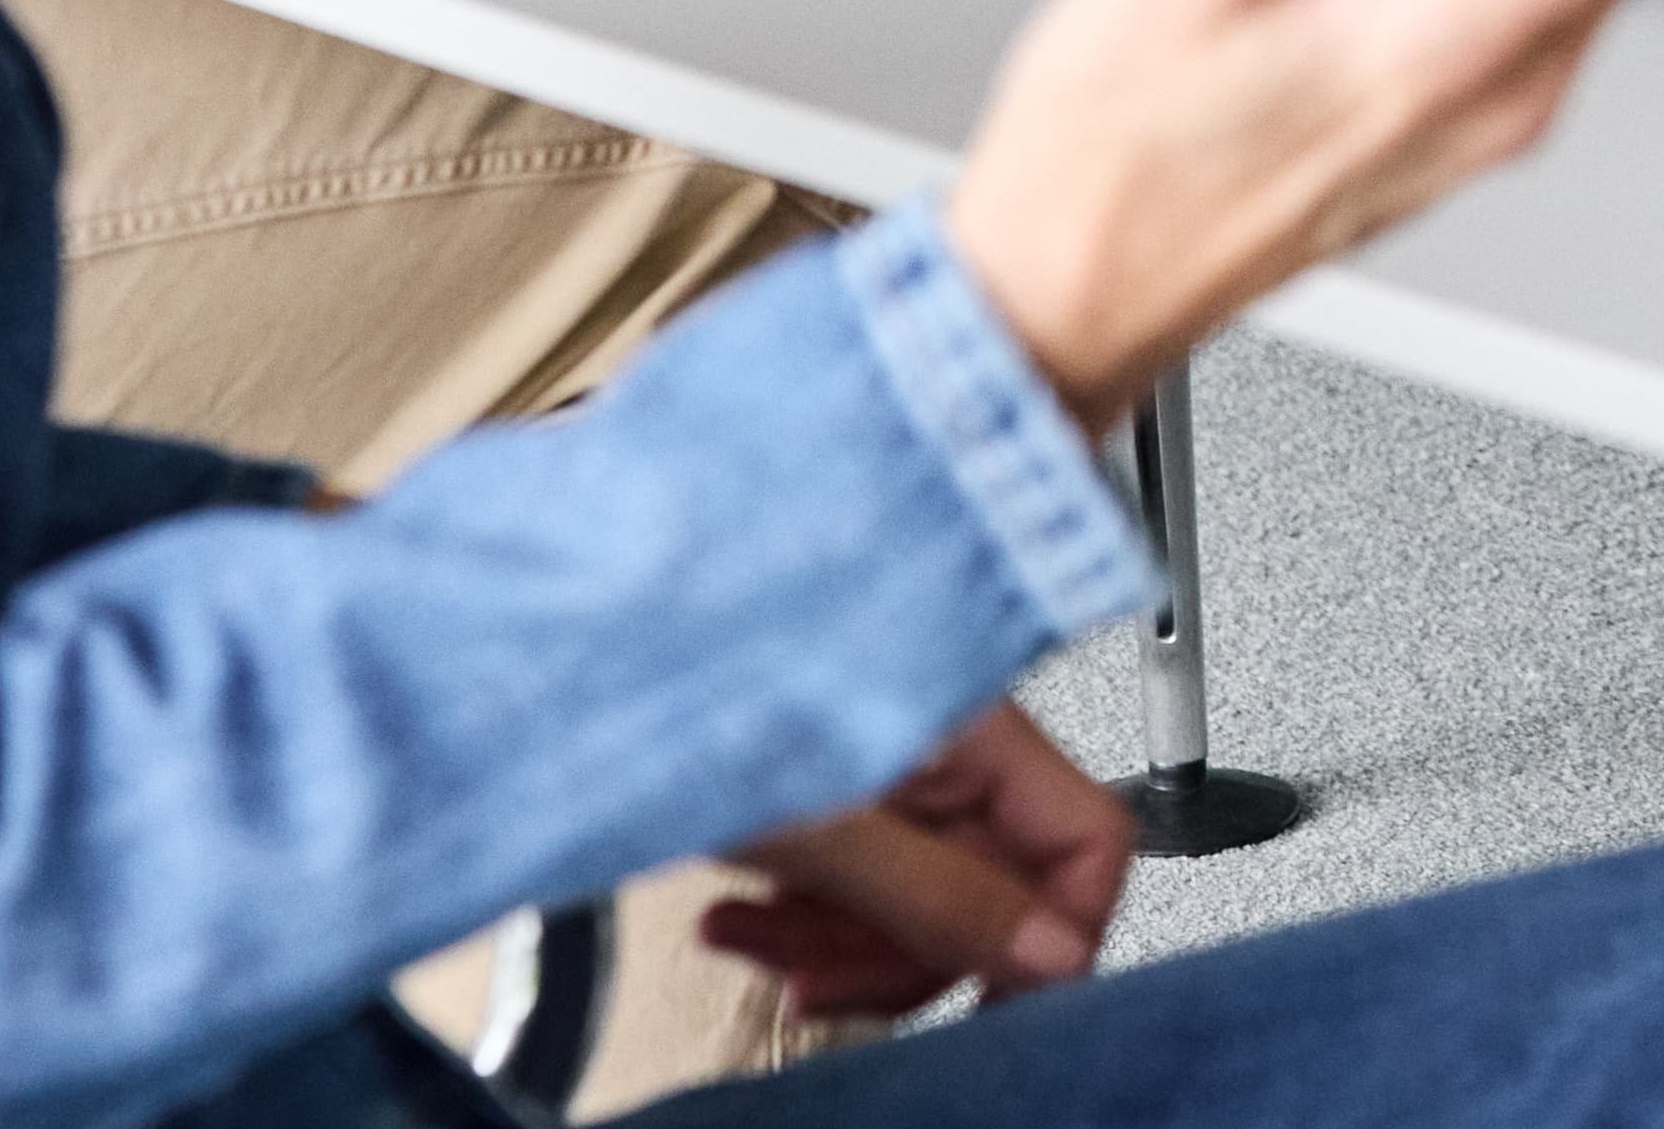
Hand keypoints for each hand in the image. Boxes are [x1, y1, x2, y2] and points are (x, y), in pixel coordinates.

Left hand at [707, 702, 1129, 1019]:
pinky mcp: (837, 795)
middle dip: (902, 953)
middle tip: (826, 982)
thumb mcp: (820, 826)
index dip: (1053, 933)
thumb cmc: (683, 701)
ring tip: (747, 939)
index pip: (1087, 840)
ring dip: (829, 945)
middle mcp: (948, 745)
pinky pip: (858, 887)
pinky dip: (796, 920)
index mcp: (977, 725)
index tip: (999, 999)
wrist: (576, 666)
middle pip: (992, 890)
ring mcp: (893, 771)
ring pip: (915, 902)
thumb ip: (943, 896)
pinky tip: (733, 915)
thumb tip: (1053, 958)